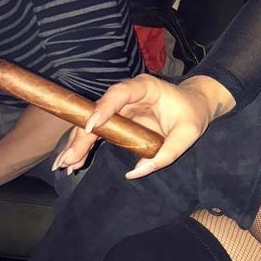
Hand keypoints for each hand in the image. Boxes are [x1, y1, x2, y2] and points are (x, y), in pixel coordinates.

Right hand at [53, 74, 231, 178]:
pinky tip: (73, 162)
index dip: (104, 107)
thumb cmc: (193, 114)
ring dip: (77, 143)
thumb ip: (166, 154)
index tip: (91, 126)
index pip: (120, 93)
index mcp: (145, 88)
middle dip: (82, 135)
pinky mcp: (118, 120)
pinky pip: (98, 132)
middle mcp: (128, 95)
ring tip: (63, 164)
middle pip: (98, 112)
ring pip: (93, 123)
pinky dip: (85, 146)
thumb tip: (134, 172)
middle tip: (69, 157)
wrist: (196, 105)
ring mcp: (120, 107)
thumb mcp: (188, 135)